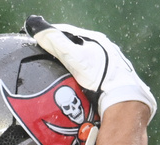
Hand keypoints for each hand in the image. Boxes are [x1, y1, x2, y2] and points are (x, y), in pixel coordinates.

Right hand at [25, 16, 156, 120]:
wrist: (121, 98)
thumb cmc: (99, 76)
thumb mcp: (74, 57)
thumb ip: (56, 43)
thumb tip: (38, 29)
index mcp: (95, 39)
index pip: (68, 31)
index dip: (51, 34)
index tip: (38, 38)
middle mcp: (103, 49)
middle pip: (75, 46)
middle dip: (60, 49)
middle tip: (44, 56)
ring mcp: (107, 63)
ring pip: (82, 59)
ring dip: (69, 63)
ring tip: (55, 70)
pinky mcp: (108, 77)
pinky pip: (88, 71)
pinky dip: (77, 74)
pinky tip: (72, 81)